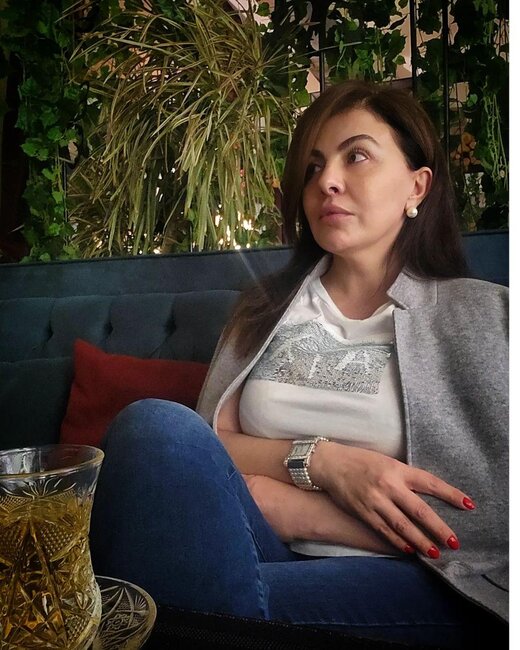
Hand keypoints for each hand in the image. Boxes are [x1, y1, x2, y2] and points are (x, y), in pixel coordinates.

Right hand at [310, 441, 474, 558]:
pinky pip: (384, 530)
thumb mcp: (387, 463)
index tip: (468, 505)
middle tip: (454, 542)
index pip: (430, 482)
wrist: (330, 464)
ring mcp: (375, 501)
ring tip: (434, 553)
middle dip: (439, 528)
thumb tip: (426, 496)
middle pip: (419, 511)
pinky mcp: (363, 512)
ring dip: (420, 541)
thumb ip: (404, 478)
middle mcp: (388, 485)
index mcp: (397, 469)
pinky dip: (398, 541)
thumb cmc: (361, 461)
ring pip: (403, 525)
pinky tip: (409, 549)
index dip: (450, 494)